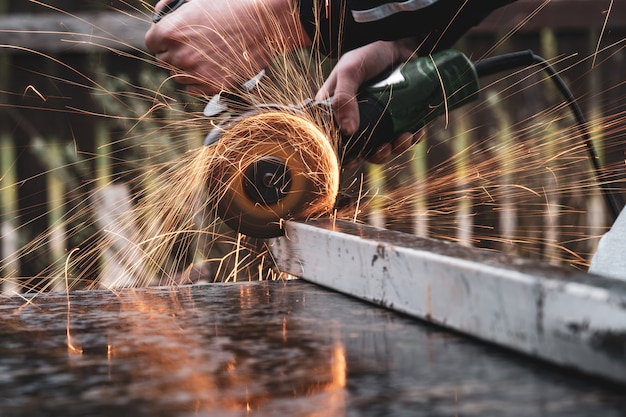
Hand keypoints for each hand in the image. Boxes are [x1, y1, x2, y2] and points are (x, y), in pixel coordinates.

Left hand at [145, 0, 309, 94]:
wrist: (262, 24)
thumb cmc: (230, 7)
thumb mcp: (195, 1)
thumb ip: (169, 8)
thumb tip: (158, 15)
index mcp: (170, 32)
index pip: (151, 44)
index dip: (161, 41)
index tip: (171, 40)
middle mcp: (180, 55)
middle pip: (163, 61)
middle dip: (173, 54)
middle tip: (190, 47)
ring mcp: (196, 73)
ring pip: (177, 77)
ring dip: (185, 69)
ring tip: (203, 57)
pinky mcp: (213, 85)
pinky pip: (193, 89)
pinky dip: (198, 81)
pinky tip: (209, 68)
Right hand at [316, 38, 421, 163]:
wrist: (400, 41)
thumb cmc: (368, 53)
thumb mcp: (350, 71)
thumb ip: (343, 98)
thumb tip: (348, 131)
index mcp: (336, 111)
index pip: (334, 140)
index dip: (343, 154)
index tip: (354, 158)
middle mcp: (356, 119)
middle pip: (362, 149)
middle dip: (376, 154)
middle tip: (386, 147)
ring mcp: (379, 120)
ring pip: (384, 146)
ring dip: (396, 148)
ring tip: (405, 137)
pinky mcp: (400, 117)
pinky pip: (404, 136)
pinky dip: (412, 138)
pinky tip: (416, 131)